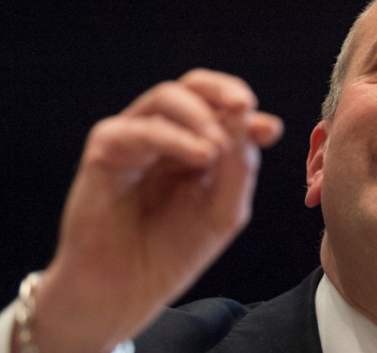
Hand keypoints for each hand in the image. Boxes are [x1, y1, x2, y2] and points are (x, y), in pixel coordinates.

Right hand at [20, 69, 282, 352]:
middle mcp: (166, 135)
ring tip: (218, 149)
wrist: (125, 290)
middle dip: (223, 91)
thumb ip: (241, 166)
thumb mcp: (224, 210)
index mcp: (197, 145)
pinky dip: (173, 137)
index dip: (246, 111)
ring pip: (166, 98)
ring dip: (200, 116)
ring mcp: (134, 137)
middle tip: (243, 106)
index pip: (222, 107)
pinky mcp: (105, 150)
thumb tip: (254, 118)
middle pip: (193, 87)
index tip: (270, 132)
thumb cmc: (172, 251)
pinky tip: (200, 156)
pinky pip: (140, 129)